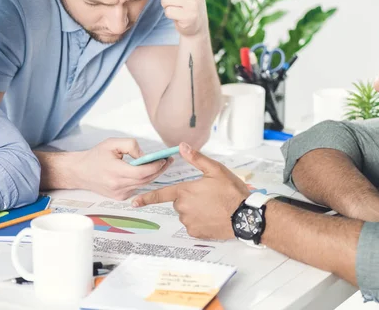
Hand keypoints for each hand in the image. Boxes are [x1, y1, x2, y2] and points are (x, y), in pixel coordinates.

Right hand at [73, 138, 173, 200]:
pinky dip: (144, 180)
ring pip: (143, 185)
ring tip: (162, 163)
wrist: (80, 171)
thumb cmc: (95, 156)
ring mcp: (119, 194)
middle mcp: (118, 186)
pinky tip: (148, 171)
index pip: (142, 172)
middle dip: (159, 169)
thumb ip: (131, 146)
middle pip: (146, 180)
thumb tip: (145, 156)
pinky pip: (137, 188)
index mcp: (115, 172)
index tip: (164, 158)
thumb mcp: (112, 143)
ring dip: (154, 174)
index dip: (155, 166)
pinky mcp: (119, 197)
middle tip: (168, 160)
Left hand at [133, 142, 249, 239]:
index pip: (161, 194)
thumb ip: (196, 158)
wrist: (244, 216)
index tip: (134, 202)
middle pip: (179, 201)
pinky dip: (201, 221)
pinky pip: (193, 225)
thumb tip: (182, 146)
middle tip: (208, 195)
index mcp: (185, 191)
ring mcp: (189, 222)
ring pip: (186, 213)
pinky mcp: (196, 232)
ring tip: (213, 206)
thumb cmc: (231, 191)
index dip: (146, 198)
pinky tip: (213, 216)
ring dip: (195, 209)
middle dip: (189, 198)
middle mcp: (183, 208)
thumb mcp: (216, 170)